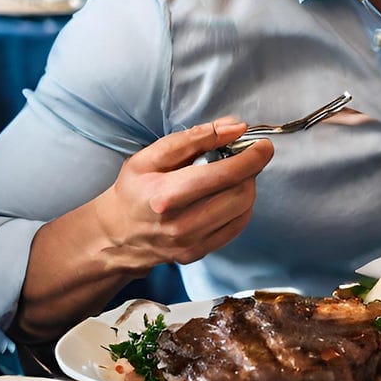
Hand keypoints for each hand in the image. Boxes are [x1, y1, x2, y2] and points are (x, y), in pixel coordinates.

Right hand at [92, 119, 273, 271]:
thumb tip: (234, 127)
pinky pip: (237, 226)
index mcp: (165, 195)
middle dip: (251, 171)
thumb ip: (194, 138)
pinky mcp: (198, 253)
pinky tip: (228, 195)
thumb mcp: (151, 156)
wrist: (117, 234)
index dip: (251, 158)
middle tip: (245, 157)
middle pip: (240, 194)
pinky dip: (241, 206)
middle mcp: (180, 224)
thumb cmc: (134, 190)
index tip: (263, 145)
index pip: (222, 175)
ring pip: (243, 210)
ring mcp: (191, 243)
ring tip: (233, 175)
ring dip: (248, 187)